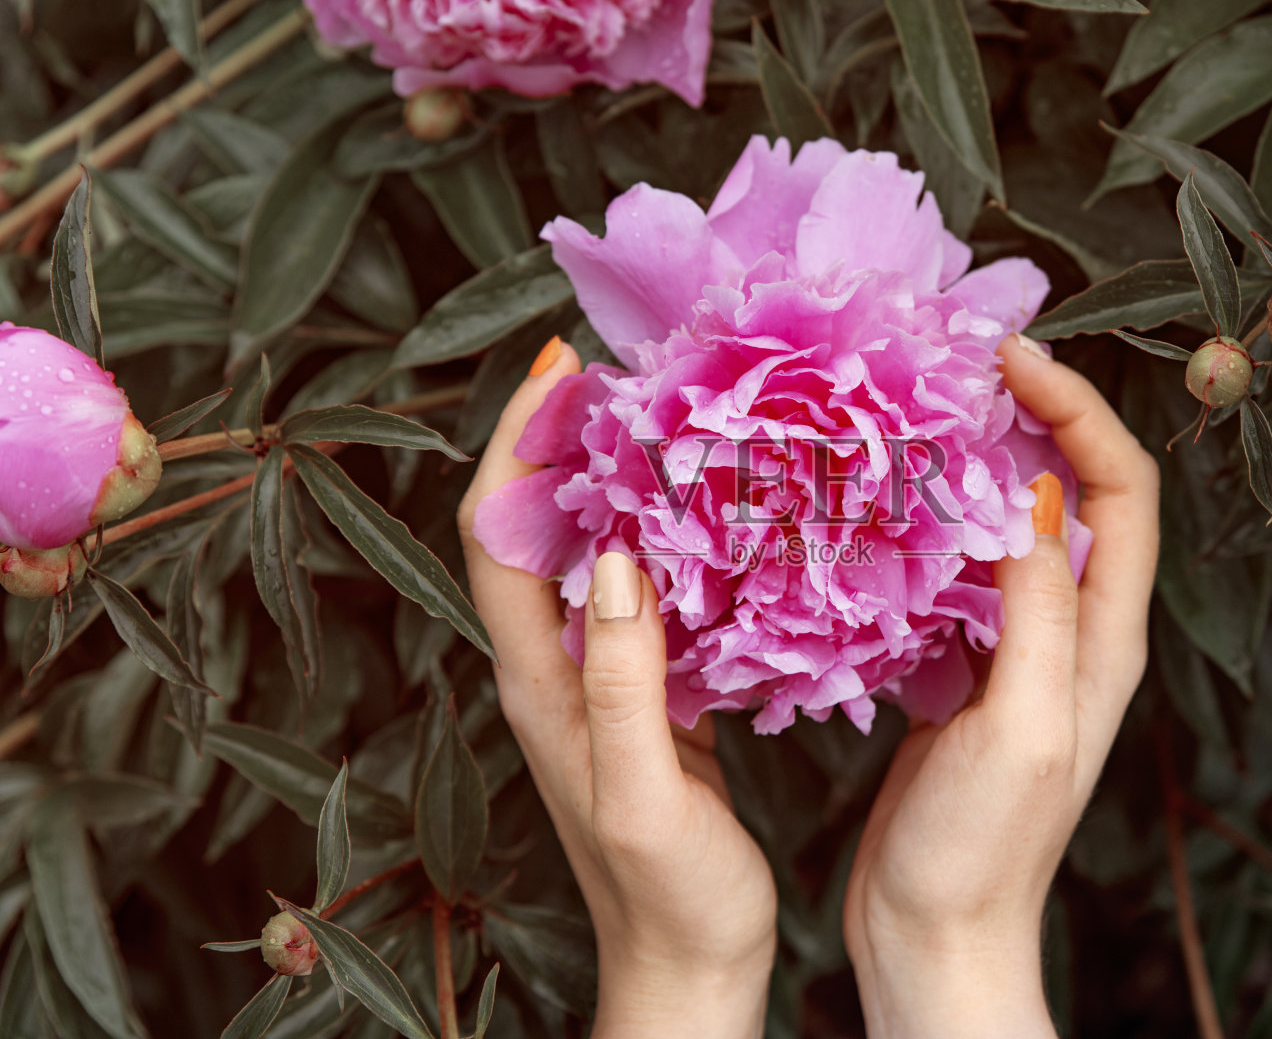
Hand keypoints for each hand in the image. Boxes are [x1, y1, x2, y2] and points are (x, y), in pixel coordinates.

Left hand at [457, 340, 776, 1038]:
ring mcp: (597, 679)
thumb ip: (621, 679)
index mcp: (539, 680)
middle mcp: (553, 666)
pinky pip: (642, 589)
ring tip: (671, 418)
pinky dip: (666, 534)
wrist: (691, 966)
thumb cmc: (671, 897)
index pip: (495, 531)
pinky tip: (716, 514)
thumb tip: (616, 557)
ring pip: (587, 550)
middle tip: (628, 372)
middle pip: (532, 524)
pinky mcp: (645, 693)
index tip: (567, 365)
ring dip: (615, 476)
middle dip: (563, 437)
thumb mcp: (642, 793)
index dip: (518, 442)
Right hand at [842, 333, 1160, 1038]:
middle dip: (1033, 416)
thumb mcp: (1020, 725)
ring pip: (1015, 526)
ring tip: (918, 414)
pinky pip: (962, 572)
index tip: (1010, 361)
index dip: (1079, 413)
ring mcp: (1018, 652)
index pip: (1122, 492)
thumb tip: (1026, 496)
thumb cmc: (981, 851)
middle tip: (960, 368)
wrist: (935, 938)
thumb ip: (1034, 610)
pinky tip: (883, 506)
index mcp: (1104, 641)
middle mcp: (1074, 635)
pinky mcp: (965, 671)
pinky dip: (932, 523)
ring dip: (979, 463)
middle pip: (1077, 493)